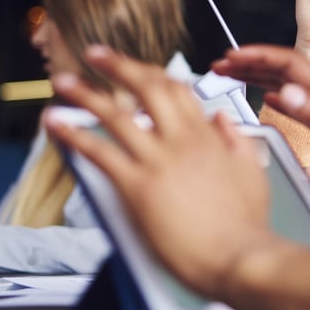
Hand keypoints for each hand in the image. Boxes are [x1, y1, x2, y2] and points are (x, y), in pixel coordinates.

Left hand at [45, 45, 286, 298]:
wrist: (237, 256)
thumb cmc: (246, 224)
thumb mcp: (253, 171)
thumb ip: (236, 140)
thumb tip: (222, 119)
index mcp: (207, 136)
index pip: (177, 89)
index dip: (152, 71)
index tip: (135, 64)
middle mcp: (180, 141)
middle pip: (145, 89)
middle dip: (116, 66)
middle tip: (94, 54)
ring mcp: (157, 161)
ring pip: (116, 115)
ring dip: (85, 94)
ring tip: (63, 81)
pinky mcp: (137, 187)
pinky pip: (100, 153)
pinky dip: (74, 136)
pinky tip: (57, 125)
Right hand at [212, 45, 309, 211]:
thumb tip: (286, 91)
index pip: (288, 62)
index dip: (258, 55)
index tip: (233, 55)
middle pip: (283, 67)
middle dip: (251, 62)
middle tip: (222, 64)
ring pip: (285, 81)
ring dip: (258, 75)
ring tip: (233, 74)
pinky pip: (293, 100)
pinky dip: (273, 93)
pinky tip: (266, 97)